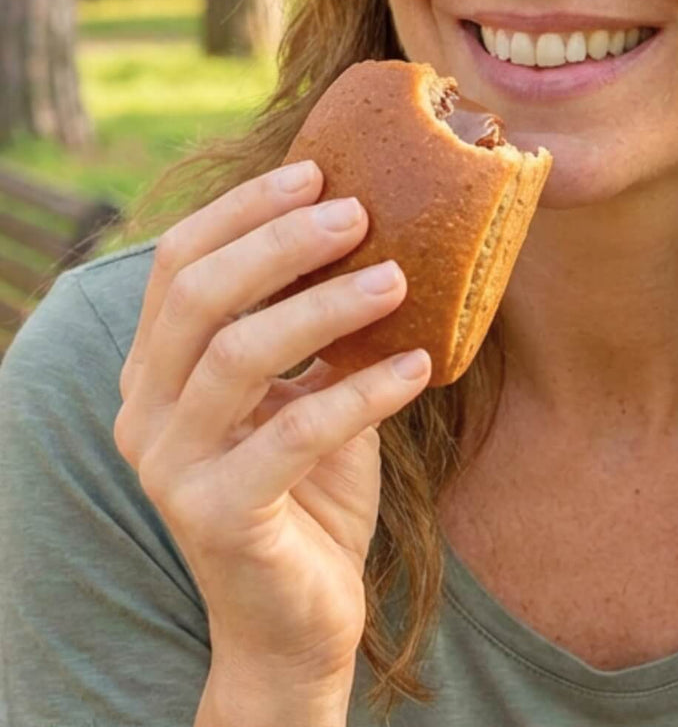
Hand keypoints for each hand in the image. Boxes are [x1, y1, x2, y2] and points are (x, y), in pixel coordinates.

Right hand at [113, 160, 430, 682]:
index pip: (180, 263)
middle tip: (359, 212)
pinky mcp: (218, 514)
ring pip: (240, 355)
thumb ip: (314, 324)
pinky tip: (420, 364)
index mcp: (159, 369)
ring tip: (398, 278)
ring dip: (326, 305)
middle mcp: (146, 410)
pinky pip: (296, 431)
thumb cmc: (310, 487)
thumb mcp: (307, 388)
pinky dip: (364, 390)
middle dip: (281, 241)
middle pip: (201, 295)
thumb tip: (380, 232)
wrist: (297, 615)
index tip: (316, 172)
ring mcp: (173, 466)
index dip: (244, 210)